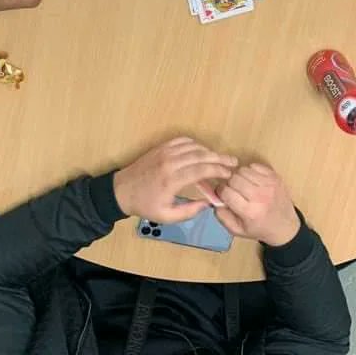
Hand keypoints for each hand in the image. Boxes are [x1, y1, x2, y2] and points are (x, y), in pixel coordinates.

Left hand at [113, 137, 237, 222]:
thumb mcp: (166, 216)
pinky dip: (195, 144)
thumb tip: (208, 204)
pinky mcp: (161, 147)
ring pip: (193, 147)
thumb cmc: (145, 205)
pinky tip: (203, 151)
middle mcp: (170, 162)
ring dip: (209, 151)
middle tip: (233, 162)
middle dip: (219, 159)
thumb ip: (189, 211)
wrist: (122, 191)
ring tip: (221, 159)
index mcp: (171, 180)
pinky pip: (182, 141)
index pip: (201, 170)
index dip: (218, 170)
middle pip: (200, 156)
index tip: (229, 174)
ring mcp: (165, 152)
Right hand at [214, 163, 300, 246]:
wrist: (286, 227)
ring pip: (243, 170)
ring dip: (239, 177)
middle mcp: (260, 197)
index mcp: (250, 212)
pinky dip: (250, 172)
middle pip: (234, 179)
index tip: (222, 195)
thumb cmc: (259, 229)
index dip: (220, 192)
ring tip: (243, 186)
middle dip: (229, 184)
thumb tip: (214, 200)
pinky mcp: (275, 177)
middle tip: (232, 190)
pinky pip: (255, 166)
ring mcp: (269, 185)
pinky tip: (252, 181)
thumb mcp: (238, 231)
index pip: (226, 192)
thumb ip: (222, 216)